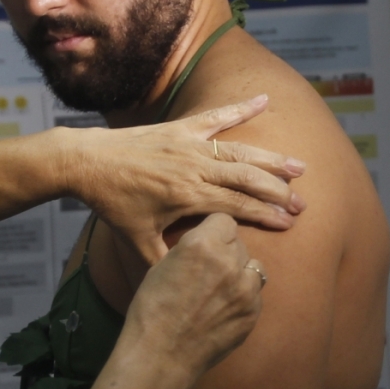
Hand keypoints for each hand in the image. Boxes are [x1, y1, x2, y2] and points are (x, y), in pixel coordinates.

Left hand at [62, 94, 306, 262]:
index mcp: (187, 195)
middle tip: (302, 204)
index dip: (265, 215)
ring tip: (299, 167)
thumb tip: (182, 289)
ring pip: (240, 151)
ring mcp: (188, 144)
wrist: (87, 162)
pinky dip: (241, 107)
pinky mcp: (179, 127)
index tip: (289, 223)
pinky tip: (265, 99)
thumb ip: (162, 263)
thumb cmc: (112, 203)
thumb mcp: (136, 239)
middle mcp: (194, 167)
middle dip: (277, 191)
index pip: (237, 207)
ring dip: (271, 158)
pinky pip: (216, 116)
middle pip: (247, 178)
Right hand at [124, 214, 263, 377]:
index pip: (224, 220)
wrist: (161, 354)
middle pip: (239, 242)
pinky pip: (255, 293)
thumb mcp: (162, 265)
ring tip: (218, 288)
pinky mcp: (253, 314)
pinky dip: (242, 296)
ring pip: (253, 266)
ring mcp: (246, 291)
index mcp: (202, 245)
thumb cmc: (152, 309)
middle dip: (226, 250)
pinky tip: (221, 309)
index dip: (213, 230)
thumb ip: (190, 249)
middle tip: (206, 269)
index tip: (205, 241)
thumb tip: (206, 243)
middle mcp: (230, 263)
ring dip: (239, 272)